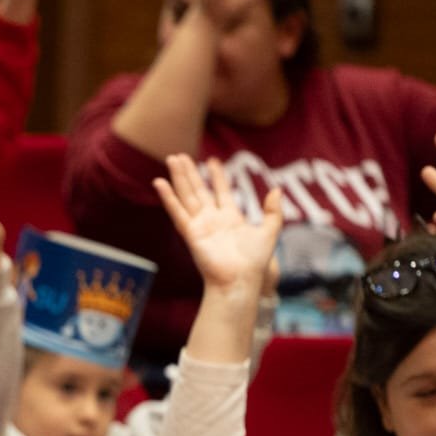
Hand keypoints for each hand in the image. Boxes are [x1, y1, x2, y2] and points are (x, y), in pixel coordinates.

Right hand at [153, 154, 283, 294]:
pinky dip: (168, 197)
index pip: (221, 191)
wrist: (240, 280)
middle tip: (181, 155)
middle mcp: (212, 220)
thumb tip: (276, 190)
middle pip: (198, 190)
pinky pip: (177, 212)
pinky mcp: (191, 233)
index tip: (212, 161)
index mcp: (230, 218)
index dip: (217, 176)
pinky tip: (160, 183)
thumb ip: (272, 211)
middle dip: (191, 172)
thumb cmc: (255, 261)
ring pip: (187, 196)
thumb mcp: (270, 231)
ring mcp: (200, 226)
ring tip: (171, 159)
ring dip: (179, 177)